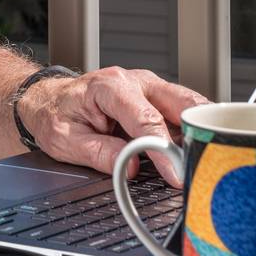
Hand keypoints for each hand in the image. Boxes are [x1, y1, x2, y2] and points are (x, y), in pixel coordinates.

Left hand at [19, 66, 209, 185]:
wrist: (49, 99)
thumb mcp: (65, 140)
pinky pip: (181, 111)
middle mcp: (134, 81)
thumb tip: (130, 167)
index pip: (147, 120)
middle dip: (197, 132)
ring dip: (199, 130)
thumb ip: (99, 153)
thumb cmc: (56, 114)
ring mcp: (148, 87)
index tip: (175, 174)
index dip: (164, 150)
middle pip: (180, 103)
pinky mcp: (155, 97)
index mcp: (110, 87)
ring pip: (187, 104)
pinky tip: (196, 150)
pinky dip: (192, 130)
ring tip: (206, 160)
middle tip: (205, 164)